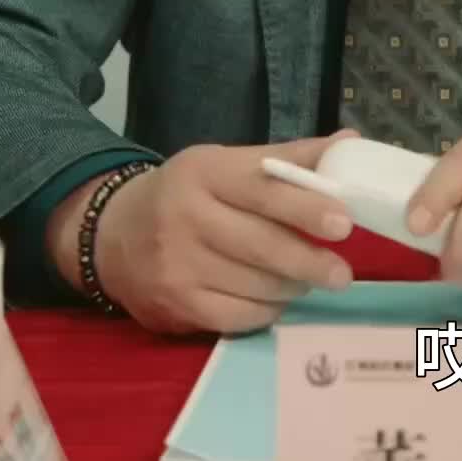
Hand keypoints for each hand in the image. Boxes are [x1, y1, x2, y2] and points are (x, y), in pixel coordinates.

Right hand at [50, 131, 361, 335]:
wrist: (112, 234)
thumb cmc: (187, 195)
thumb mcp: (226, 164)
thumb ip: (287, 159)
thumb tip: (349, 143)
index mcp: (203, 172)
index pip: (262, 190)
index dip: (306, 208)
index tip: (344, 224)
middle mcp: (185, 217)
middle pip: (261, 245)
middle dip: (309, 262)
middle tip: (341, 273)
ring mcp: (176, 266)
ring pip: (256, 286)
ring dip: (292, 286)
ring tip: (306, 279)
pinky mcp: (175, 306)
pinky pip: (238, 317)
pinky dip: (266, 310)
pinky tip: (274, 299)